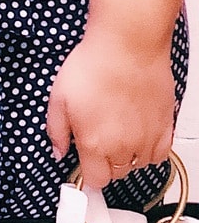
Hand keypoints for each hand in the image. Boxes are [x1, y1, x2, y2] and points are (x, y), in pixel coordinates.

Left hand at [46, 27, 175, 188]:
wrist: (128, 42)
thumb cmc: (95, 65)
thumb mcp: (58, 100)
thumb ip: (56, 132)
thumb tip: (58, 152)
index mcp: (94, 144)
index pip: (95, 181)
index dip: (89, 174)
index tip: (87, 164)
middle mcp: (123, 145)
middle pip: (117, 174)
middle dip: (106, 163)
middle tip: (101, 142)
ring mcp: (147, 136)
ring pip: (138, 164)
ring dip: (129, 157)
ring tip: (120, 137)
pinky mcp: (165, 122)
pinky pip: (162, 153)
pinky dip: (151, 151)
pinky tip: (141, 138)